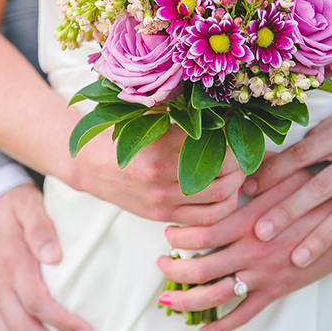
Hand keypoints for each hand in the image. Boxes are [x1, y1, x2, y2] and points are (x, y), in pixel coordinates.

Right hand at [68, 122, 242, 224]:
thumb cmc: (122, 136)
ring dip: (235, 187)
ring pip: (218, 201)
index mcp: (160, 147)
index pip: (213, 143)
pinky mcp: (163, 216)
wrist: (90, 165)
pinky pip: (204, 221)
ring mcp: (163, 201)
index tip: (234, 129)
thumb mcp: (147, 118)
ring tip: (236, 174)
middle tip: (240, 152)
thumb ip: (179, 115)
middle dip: (239, 163)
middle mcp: (162, 177)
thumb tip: (219, 109)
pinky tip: (224, 195)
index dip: (231, 136)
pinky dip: (222, 209)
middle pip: (222, 173)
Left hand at [156, 171, 331, 330]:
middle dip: (173, 269)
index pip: (201, 232)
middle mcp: (252, 251)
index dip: (178, 236)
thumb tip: (233, 173)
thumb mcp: (289, 175)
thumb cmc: (323, 193)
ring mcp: (263, 275)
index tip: (167, 234)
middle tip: (159, 264)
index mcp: (250, 221)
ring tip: (167, 297)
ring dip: (186, 299)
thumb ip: (258, 175)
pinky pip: (244, 316)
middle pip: (200, 267)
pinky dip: (221, 328)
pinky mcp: (277, 291)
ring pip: (215, 296)